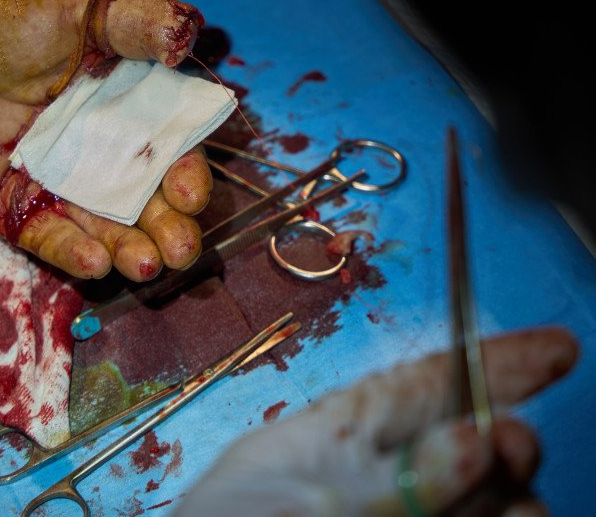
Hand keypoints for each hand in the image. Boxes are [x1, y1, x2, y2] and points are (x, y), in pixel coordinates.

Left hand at [0, 0, 210, 279]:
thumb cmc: (2, 21)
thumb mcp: (73, 6)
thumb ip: (134, 19)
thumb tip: (189, 32)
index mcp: (126, 105)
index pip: (169, 146)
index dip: (184, 172)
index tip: (190, 193)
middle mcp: (99, 150)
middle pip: (143, 197)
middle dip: (167, 226)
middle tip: (181, 250)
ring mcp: (58, 183)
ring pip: (102, 226)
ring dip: (130, 249)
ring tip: (148, 267)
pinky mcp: (14, 208)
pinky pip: (47, 236)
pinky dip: (72, 252)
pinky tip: (96, 263)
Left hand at [175, 327, 579, 515]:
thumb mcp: (290, 487)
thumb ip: (386, 475)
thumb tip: (475, 441)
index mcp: (337, 431)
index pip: (427, 383)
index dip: (493, 361)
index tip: (557, 347)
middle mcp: (383, 475)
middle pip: (473, 442)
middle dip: (506, 432)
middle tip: (513, 439)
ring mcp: (412, 514)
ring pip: (495, 499)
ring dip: (509, 491)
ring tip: (498, 487)